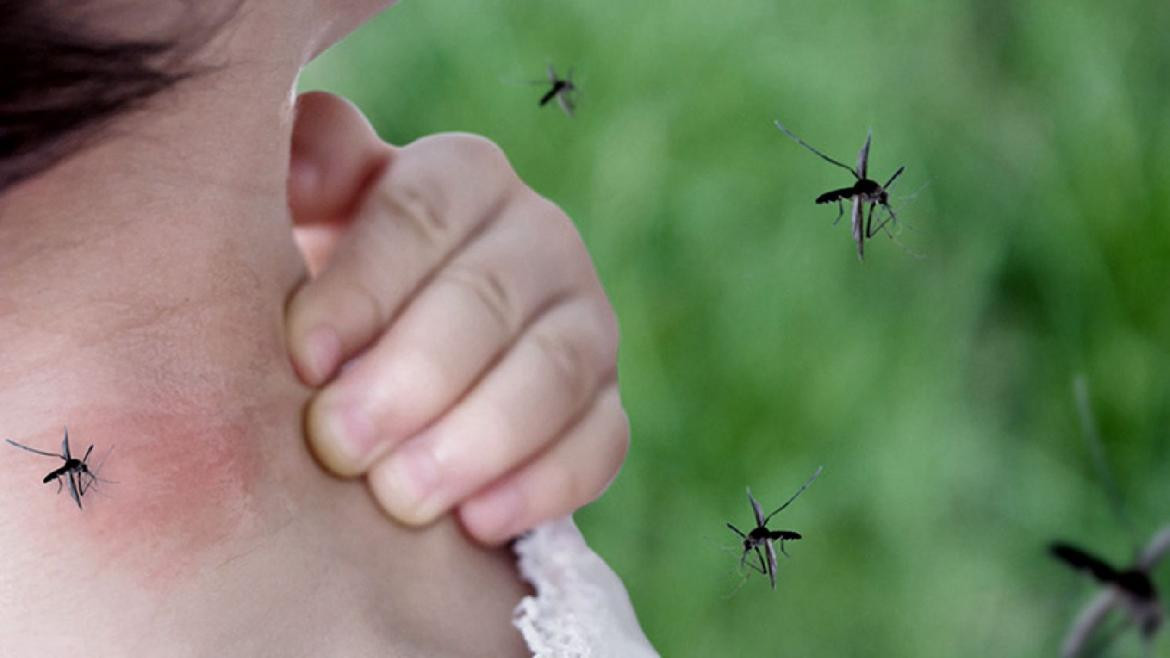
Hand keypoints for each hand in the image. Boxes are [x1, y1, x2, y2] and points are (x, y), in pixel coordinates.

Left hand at [285, 92, 627, 544]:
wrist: (394, 367)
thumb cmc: (337, 293)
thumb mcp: (309, 221)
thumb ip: (305, 174)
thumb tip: (302, 149)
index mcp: (460, 178)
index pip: (420, 214)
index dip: (362, 288)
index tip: (302, 359)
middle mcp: (538, 237)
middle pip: (487, 298)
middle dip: (411, 379)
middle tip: (338, 445)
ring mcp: (585, 322)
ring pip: (554, 371)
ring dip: (477, 439)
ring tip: (401, 500)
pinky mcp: (605, 404)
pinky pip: (600, 442)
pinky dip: (543, 485)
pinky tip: (477, 523)